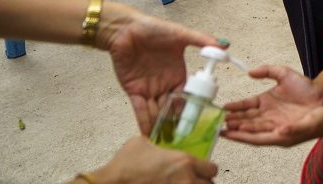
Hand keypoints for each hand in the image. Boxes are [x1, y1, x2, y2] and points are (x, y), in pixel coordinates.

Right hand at [82, 135, 216, 183]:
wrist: (111, 183)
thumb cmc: (125, 165)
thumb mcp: (142, 143)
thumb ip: (158, 144)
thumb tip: (156, 145)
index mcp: (184, 162)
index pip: (212, 168)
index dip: (207, 169)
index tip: (202, 170)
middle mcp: (185, 180)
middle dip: (203, 182)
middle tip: (194, 180)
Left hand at [99, 4, 220, 134]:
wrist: (125, 29)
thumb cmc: (153, 29)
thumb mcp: (180, 34)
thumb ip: (201, 40)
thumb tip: (224, 45)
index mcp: (178, 74)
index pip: (187, 96)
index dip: (191, 108)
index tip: (197, 121)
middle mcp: (165, 85)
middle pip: (172, 108)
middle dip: (176, 123)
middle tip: (182, 138)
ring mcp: (149, 89)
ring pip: (157, 112)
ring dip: (161, 126)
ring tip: (166, 142)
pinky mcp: (134, 91)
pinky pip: (140, 109)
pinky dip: (144, 121)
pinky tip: (149, 134)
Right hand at [223, 66, 322, 146]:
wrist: (322, 96)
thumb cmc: (305, 87)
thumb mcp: (284, 73)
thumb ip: (267, 70)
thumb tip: (250, 72)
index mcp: (265, 101)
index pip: (246, 105)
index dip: (235, 107)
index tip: (222, 108)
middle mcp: (267, 115)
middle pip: (246, 119)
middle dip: (232, 122)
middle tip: (218, 124)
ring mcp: (274, 123)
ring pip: (252, 129)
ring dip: (239, 130)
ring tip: (226, 132)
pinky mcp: (283, 131)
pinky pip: (266, 134)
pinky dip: (255, 134)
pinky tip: (246, 134)